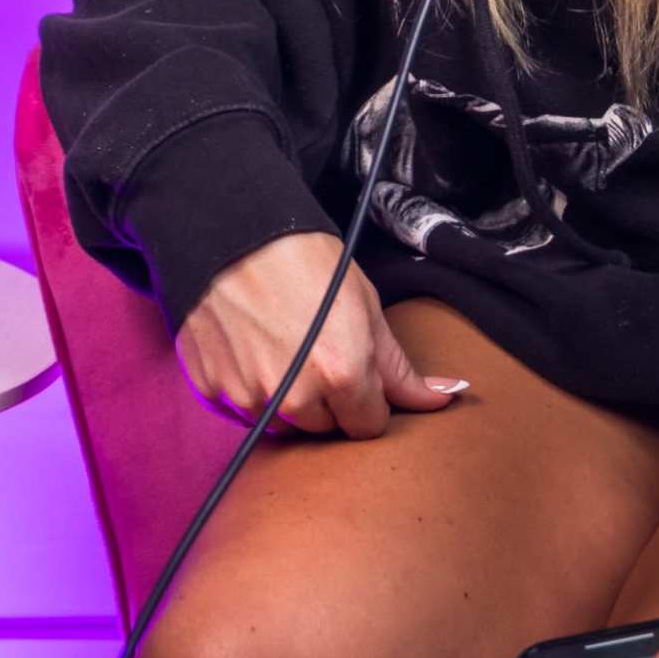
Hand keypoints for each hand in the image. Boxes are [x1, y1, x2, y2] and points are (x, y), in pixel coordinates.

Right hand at [173, 231, 468, 436]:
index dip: (368, 399)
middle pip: (325, 428)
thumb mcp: (365, 304)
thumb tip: (446, 398)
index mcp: (343, 375)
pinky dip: (249, 386)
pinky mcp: (212, 387)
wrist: (229, 229)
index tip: (356, 372)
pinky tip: (249, 347)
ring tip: (281, 347)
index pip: (369, 427)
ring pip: (283, 424)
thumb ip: (400, 366)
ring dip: (288, 399)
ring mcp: (248, 396)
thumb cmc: (302, 257)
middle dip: (328, 401)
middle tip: (316, 351)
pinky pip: (241, 407)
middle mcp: (295, 396)